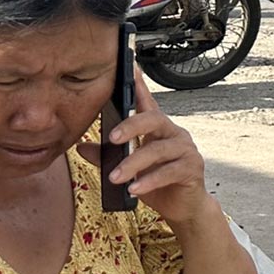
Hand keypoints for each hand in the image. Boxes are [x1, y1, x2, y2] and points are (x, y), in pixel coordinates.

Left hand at [76, 78, 210, 228]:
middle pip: (154, 119)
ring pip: (158, 150)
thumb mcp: (128, 169)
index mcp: (157, 129)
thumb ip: (107, 157)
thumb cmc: (158, 183)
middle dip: (132, 126)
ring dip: (134, 164)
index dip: (139, 83)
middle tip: (112, 138)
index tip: (129, 65)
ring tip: (115, 177)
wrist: (184, 208)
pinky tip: (134, 189)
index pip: (146, 101)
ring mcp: (186, 150)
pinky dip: (150, 181)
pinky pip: (170, 171)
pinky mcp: (192, 168)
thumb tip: (81, 147)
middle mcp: (173, 134)